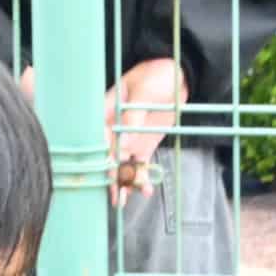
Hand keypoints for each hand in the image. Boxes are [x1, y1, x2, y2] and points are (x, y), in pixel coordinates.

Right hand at [104, 57, 186, 205]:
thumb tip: (123, 141)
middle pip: (106, 154)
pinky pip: (140, 164)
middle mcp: (114, 127)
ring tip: (123, 201)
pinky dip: (142, 177)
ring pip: (121, 164)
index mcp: (107, 110)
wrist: (179, 75)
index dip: (96, 152)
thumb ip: (133, 115)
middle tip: (112, 194)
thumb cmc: (156, 74)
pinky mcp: (143, 145)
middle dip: (108, 175)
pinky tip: (145, 190)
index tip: (100, 168)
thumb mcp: (144, 90)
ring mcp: (129, 137)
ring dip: (123, 182)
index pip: (96, 134)